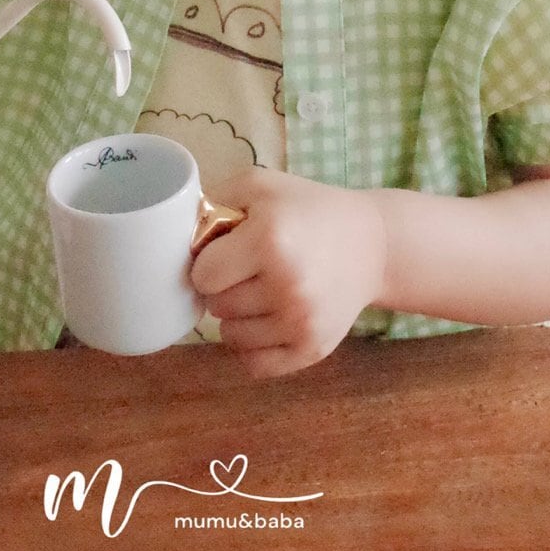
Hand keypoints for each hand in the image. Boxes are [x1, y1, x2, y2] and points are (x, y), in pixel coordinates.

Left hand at [189, 169, 384, 378]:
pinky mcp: (312, 350)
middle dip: (224, 287)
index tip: (227, 251)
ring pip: (229, 337)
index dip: (209, 262)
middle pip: (215, 306)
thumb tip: (177, 239)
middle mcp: (286, 285)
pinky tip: (268, 319)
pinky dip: (252, 346)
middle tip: (249, 268)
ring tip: (263, 290)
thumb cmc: (306, 210)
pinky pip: (253, 364)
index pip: (202, 275)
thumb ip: (211, 203)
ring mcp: (301, 323)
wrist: (372, 245)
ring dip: (237, 316)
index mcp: (269, 239)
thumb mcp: (259, 185)